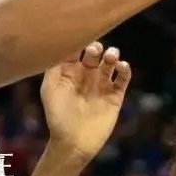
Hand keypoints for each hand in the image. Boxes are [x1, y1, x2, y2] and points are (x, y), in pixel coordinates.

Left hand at [40, 42, 131, 162]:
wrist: (73, 143)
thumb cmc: (58, 117)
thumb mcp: (50, 90)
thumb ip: (53, 67)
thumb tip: (60, 46)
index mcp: (70, 72)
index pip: (76, 49)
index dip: (78, 40)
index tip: (80, 33)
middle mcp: (86, 75)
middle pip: (95, 52)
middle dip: (96, 46)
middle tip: (95, 49)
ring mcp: (102, 84)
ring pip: (111, 61)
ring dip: (112, 54)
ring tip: (110, 58)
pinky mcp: (115, 95)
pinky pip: (123, 78)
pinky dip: (125, 69)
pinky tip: (121, 67)